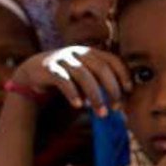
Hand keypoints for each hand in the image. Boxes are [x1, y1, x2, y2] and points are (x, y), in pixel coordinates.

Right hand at [12, 46, 131, 117]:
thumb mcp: (86, 77)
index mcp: (91, 52)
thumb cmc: (68, 77)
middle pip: (101, 68)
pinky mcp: (49, 68)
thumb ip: (101, 84)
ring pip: (83, 75)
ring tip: (102, 113)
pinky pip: (63, 80)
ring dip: (95, 96)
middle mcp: (79, 52)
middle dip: (112, 89)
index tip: (129, 90)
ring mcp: (63, 58)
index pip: (112, 59)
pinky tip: (79, 106)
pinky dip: (73, 93)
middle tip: (117, 108)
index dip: (123, 74)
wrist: (35, 71)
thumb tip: (122, 103)